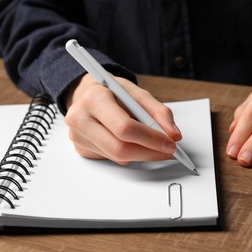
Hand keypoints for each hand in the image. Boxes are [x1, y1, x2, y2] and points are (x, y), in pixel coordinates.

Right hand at [65, 74, 181, 164]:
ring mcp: (78, 136)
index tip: (170, 143)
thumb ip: (159, 112)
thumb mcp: (137, 93)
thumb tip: (173, 135)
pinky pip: (112, 159)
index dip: (151, 139)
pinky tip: (131, 142)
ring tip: (152, 144)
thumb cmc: (113, 93)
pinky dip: (129, 154)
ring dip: (142, 154)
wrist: (89, 94)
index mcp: (94, 98)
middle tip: (168, 150)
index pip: (125, 127)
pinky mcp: (81, 149)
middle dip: (150, 152)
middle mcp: (80, 118)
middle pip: (120, 148)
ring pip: (118, 157)